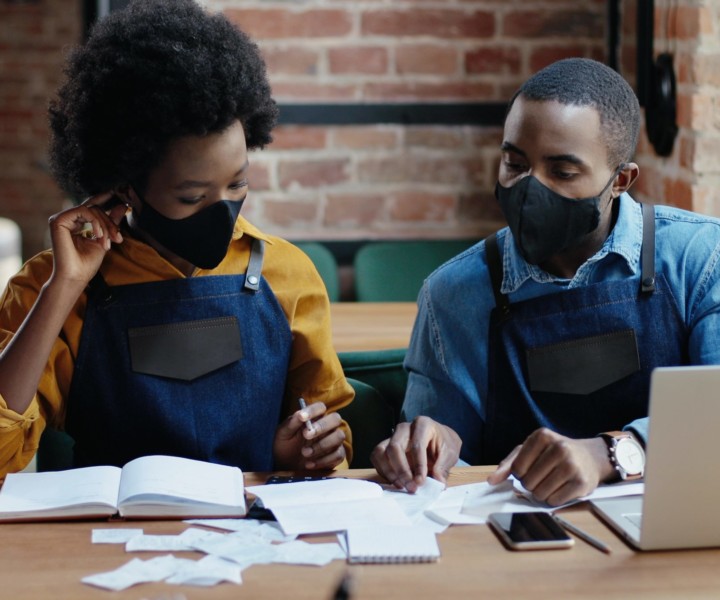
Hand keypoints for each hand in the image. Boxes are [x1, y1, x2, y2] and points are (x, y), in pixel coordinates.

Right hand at [48, 192, 125, 286]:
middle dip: (110, 223)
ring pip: (90, 209)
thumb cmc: (88, 263)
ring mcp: (61, 219)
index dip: (102, 198)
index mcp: (75, 223)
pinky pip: (83, 211)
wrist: (76, 276)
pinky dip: (95, 222)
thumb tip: (123, 205)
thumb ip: (111, 222)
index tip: (116, 193)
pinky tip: (98, 235)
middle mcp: (67, 219)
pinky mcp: (58, 221)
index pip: (90, 206)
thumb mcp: (104, 239)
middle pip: (94, 209)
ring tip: (108, 241)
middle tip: (118, 238)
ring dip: (104, 225)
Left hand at [273, 401, 345, 469]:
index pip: (320, 407)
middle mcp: (327, 426)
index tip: (302, 417)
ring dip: (322, 445)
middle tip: (306, 435)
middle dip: (322, 426)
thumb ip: (291, 423)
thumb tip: (299, 414)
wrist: (287, 466)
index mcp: (314, 417)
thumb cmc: (286, 446)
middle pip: (335, 418)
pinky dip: (323, 460)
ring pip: (339, 436)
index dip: (313, 411)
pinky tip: (309, 464)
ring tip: (305, 453)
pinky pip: (338, 455)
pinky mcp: (337, 456)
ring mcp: (334, 441)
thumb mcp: (283, 434)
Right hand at [370, 416, 460, 492]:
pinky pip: (377, 458)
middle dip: (401, 470)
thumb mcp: (450, 452)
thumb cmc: (444, 443)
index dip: (418, 465)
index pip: (417, 445)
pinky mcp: (385, 446)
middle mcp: (404, 428)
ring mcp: (392, 436)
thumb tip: (438, 482)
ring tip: (401, 486)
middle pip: (394, 447)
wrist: (438, 439)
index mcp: (422, 424)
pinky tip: (396, 482)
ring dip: (389, 472)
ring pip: (381, 452)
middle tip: (411, 487)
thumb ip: (443, 467)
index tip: (420, 482)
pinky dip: (383, 472)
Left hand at [486, 428, 615, 505]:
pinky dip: (553, 499)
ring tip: (550, 483)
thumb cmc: (552, 453)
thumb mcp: (530, 451)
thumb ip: (509, 464)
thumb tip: (491, 480)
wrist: (588, 457)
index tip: (528, 469)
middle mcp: (559, 448)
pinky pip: (555, 501)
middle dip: (531, 484)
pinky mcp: (581, 483)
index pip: (517, 467)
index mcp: (542, 436)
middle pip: (528, 482)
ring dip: (541, 493)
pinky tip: (560, 488)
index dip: (520, 473)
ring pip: (540, 493)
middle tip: (541, 477)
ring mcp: (572, 465)